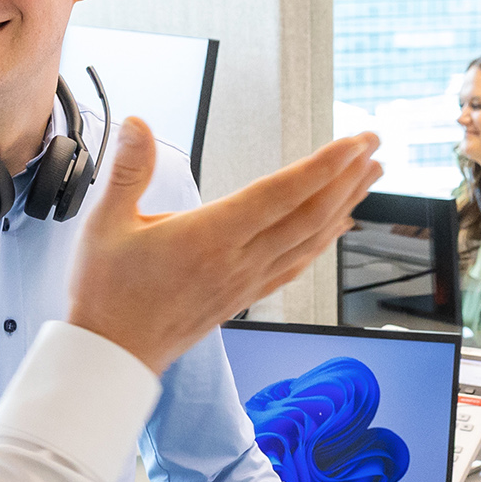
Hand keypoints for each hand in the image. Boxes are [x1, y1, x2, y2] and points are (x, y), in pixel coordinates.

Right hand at [68, 120, 380, 373]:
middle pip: (309, 215)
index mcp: (210, 237)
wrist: (111, 357)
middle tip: (374, 146)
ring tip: (368, 178)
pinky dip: (321, 242)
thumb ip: (128, 170)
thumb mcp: (106, 224)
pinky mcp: (242, 297)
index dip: (323, 165)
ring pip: (308, 240)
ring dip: (344, 205)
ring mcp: (245, 282)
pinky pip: (295, 266)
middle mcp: (238, 261)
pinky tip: (335, 229)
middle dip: (347, 177)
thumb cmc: (106, 294)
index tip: (354, 142)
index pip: (281, 193)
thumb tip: (137, 124)